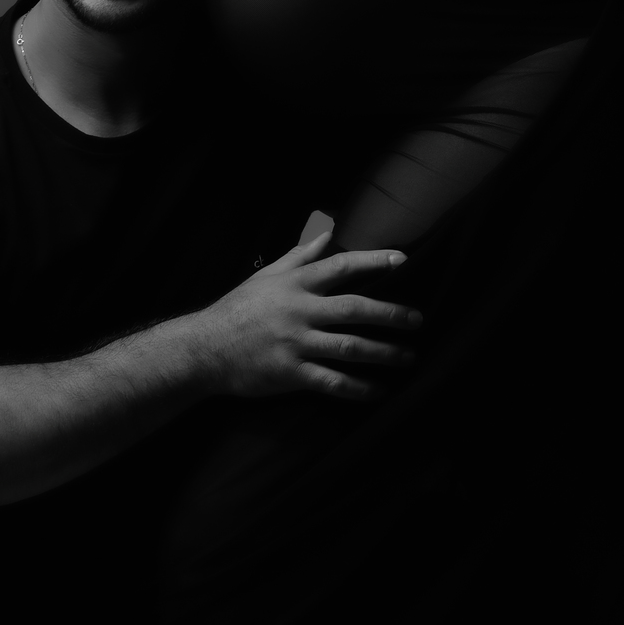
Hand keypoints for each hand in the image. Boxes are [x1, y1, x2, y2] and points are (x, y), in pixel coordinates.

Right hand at [194, 229, 421, 401]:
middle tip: (418, 320)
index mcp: (296, 284)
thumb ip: (301, 255)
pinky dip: (358, 388)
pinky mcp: (291, 374)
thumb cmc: (239, 308)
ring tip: (409, 357)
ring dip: (384, 353)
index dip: (374, 261)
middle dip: (390, 314)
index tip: (403, 260)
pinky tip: (379, 391)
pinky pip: (332, 382)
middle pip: (354, 308)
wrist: (205, 348)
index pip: (342, 266)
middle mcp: (300, 310)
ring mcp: (296, 343)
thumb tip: (328, 233)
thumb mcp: (267, 275)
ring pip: (349, 347)